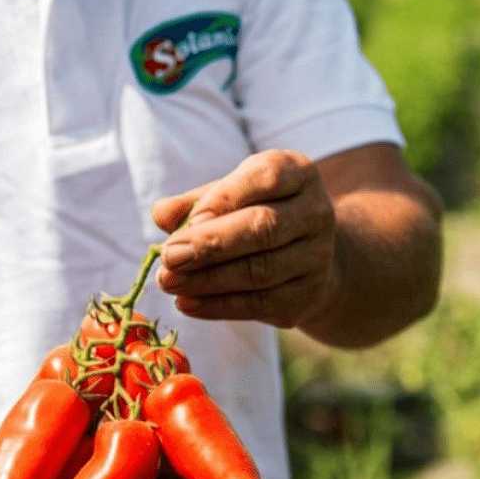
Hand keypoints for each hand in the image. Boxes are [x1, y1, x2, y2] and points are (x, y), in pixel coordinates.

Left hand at [152, 149, 340, 327]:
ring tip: (169, 282)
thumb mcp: (232, 193)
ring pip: (260, 270)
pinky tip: (187, 303)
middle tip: (169, 258)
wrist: (309, 254)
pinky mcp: (308, 295)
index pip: (266, 178)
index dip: (224, 199)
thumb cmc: (258, 211)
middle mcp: (316, 212)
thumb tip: (162, 215)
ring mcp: (317, 257)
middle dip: (211, 244)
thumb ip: (198, 201)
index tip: (184, 223)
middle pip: (264, 228)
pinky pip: (260, 304)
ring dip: (208, 280)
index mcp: (298, 173)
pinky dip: (219, 306)